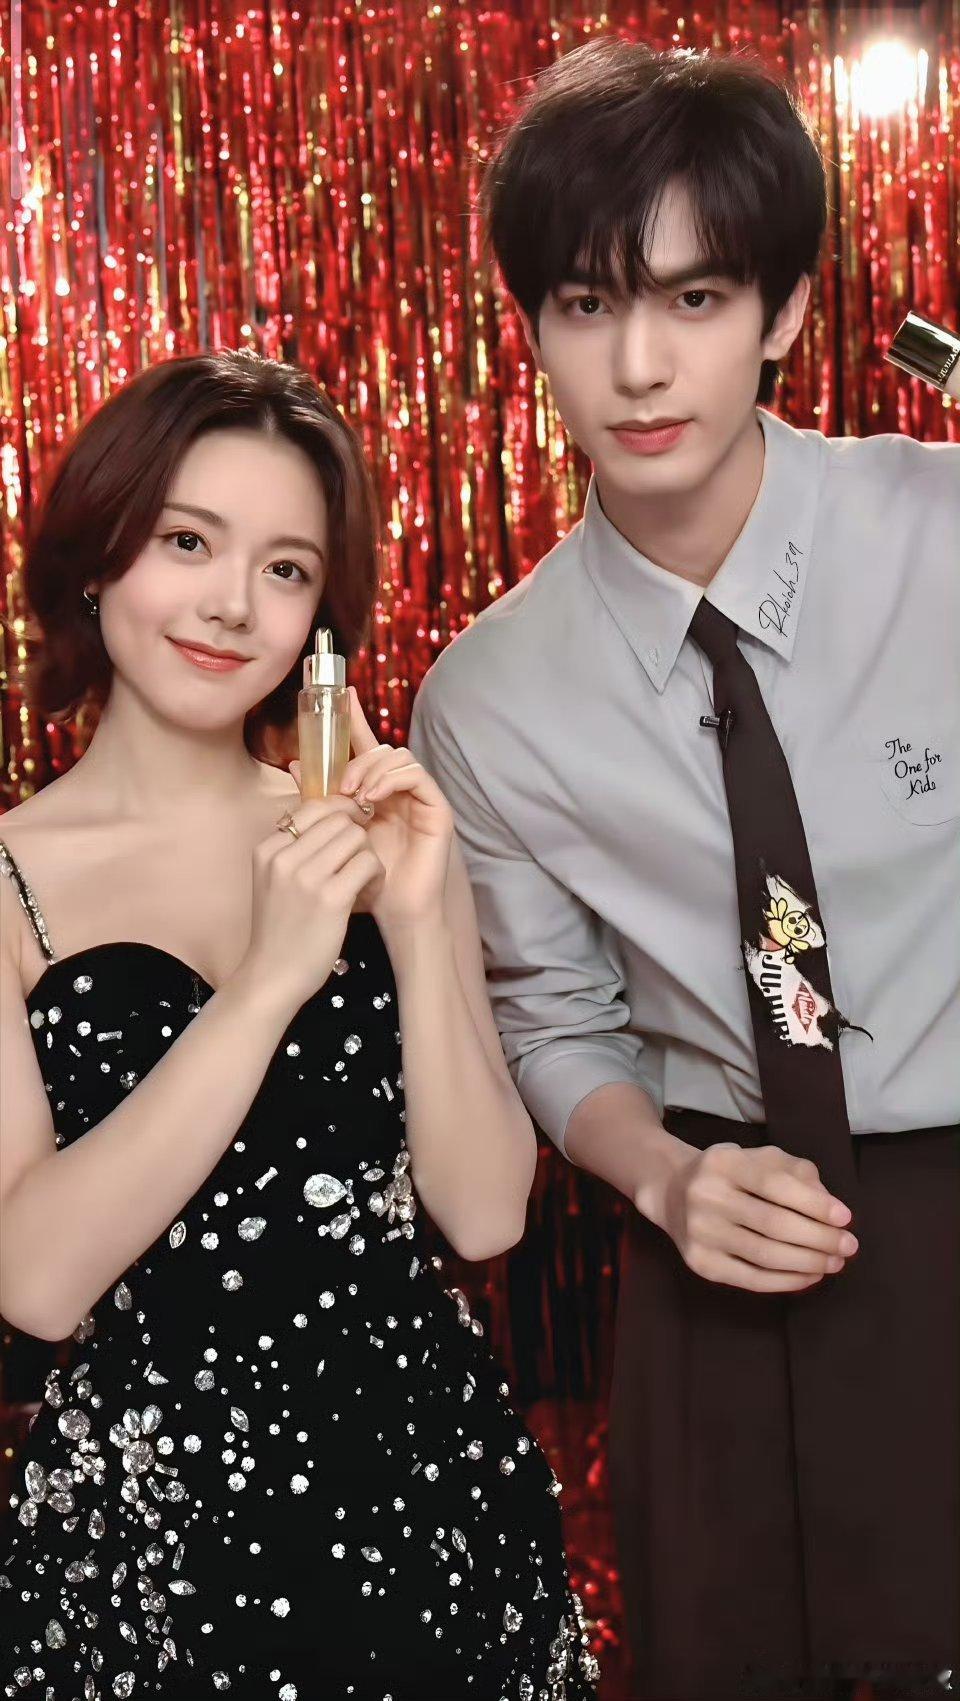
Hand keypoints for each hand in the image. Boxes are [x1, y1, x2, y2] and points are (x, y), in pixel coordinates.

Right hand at [235, 791, 384, 1016]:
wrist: (273, 974)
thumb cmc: (279, 928)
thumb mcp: (272, 880)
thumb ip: (293, 849)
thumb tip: (330, 815)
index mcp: (267, 848)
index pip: (313, 806)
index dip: (339, 814)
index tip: (349, 832)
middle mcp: (283, 857)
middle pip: (338, 819)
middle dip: (356, 835)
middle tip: (360, 859)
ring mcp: (306, 877)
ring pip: (356, 837)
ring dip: (368, 854)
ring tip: (365, 877)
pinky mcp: (331, 898)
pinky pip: (367, 863)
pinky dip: (376, 874)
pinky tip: (371, 889)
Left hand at [291, 687, 452, 937]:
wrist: (392, 913)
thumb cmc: (364, 881)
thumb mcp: (334, 835)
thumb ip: (318, 800)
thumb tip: (293, 765)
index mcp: (375, 792)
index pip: (365, 746)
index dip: (354, 718)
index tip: (341, 692)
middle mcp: (399, 791)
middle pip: (382, 749)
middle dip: (358, 758)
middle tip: (339, 784)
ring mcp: (420, 799)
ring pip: (399, 757)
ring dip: (372, 769)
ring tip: (354, 793)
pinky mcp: (437, 809)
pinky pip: (417, 776)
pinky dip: (392, 779)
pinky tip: (373, 797)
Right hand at [658, 1142, 857, 1293]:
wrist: (672, 1191)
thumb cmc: (730, 1174)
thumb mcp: (759, 1158)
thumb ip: (796, 1173)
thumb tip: (830, 1207)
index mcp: (724, 1162)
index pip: (775, 1185)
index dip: (814, 1203)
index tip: (846, 1217)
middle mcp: (706, 1196)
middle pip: (774, 1224)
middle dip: (819, 1238)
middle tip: (848, 1246)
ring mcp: (700, 1232)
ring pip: (765, 1255)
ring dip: (808, 1262)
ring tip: (834, 1263)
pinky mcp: (700, 1263)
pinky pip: (751, 1279)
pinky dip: (787, 1281)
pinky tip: (809, 1276)